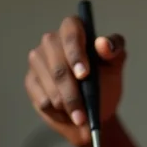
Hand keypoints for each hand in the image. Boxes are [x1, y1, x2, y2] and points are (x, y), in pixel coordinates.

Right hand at [24, 15, 125, 146]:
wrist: (95, 110)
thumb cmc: (105, 82)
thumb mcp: (115, 66)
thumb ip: (114, 50)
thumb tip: (103, 44)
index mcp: (74, 29)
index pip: (71, 33)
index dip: (76, 53)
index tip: (84, 74)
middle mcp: (52, 40)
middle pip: (58, 65)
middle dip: (72, 92)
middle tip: (83, 112)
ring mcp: (38, 59)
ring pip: (49, 84)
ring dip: (66, 105)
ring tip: (80, 116)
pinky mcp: (31, 80)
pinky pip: (41, 98)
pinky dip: (57, 111)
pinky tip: (67, 112)